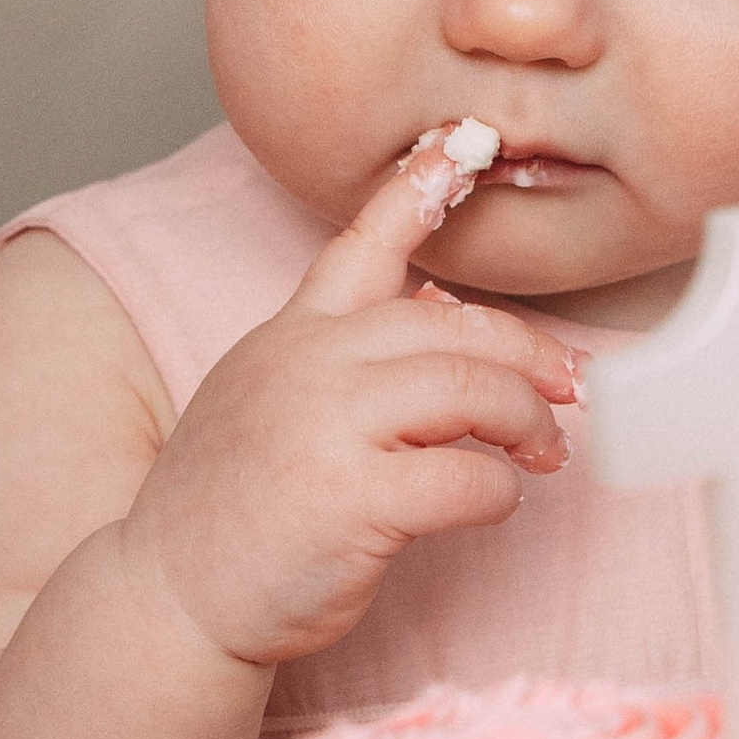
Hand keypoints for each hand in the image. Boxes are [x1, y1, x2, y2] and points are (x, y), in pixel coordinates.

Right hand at [120, 147, 582, 668]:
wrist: (167, 597)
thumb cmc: (234, 508)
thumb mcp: (266, 398)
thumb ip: (339, 356)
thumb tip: (438, 313)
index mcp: (290, 335)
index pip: (358, 244)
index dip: (417, 190)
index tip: (465, 141)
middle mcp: (307, 366)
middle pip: (454, 326)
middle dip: (529, 353)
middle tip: (570, 386)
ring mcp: (324, 429)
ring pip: (471, 391)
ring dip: (526, 420)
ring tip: (544, 450)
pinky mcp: (349, 500)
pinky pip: (466, 477)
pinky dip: (500, 489)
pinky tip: (496, 500)